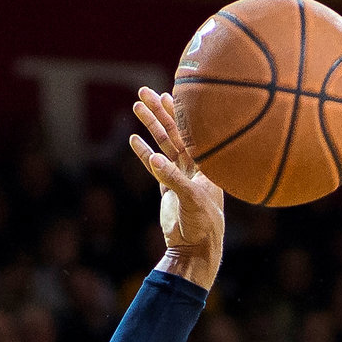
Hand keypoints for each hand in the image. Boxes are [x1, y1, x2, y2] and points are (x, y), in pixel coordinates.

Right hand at [131, 89, 226, 286]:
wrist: (195, 248)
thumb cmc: (204, 224)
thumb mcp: (191, 200)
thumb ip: (173, 179)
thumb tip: (155, 159)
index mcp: (208, 164)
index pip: (192, 132)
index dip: (178, 113)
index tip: (166, 94)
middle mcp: (195, 166)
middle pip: (175, 132)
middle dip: (160, 112)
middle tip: (144, 92)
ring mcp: (180, 176)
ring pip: (163, 145)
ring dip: (150, 127)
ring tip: (137, 107)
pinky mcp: (168, 188)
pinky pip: (154, 165)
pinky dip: (145, 153)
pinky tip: (134, 139)